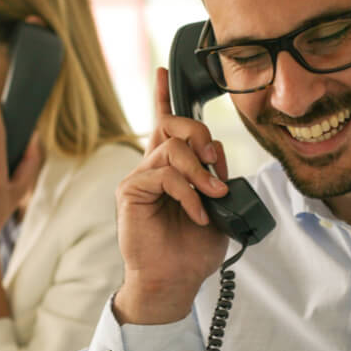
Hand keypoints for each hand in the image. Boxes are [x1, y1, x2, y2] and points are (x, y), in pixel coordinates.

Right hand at [113, 67, 230, 324]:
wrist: (174, 281)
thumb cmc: (192, 250)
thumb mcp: (217, 208)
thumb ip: (217, 178)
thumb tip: (220, 160)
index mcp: (171, 167)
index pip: (165, 123)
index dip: (163, 95)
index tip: (165, 70)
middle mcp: (152, 167)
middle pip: (172, 124)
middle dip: (200, 134)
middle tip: (217, 163)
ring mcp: (139, 178)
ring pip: (172, 149)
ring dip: (201, 171)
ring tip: (213, 195)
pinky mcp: (131, 192)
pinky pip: (164, 175)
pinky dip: (188, 193)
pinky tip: (197, 213)